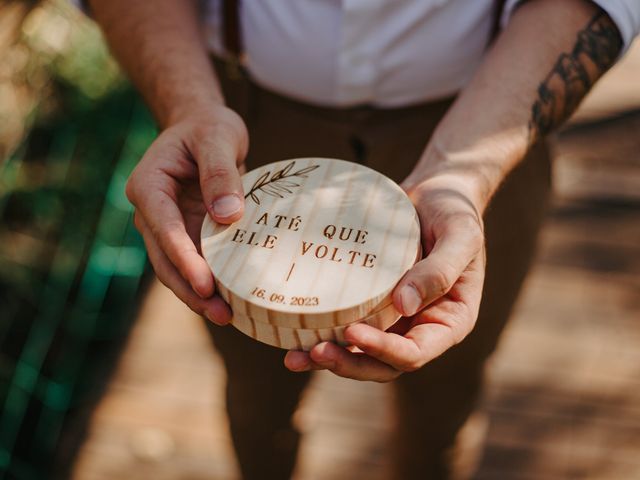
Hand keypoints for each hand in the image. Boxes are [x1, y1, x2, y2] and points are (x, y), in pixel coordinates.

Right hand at [126, 106, 248, 323]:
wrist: (203, 128)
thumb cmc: (208, 128)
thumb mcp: (218, 137)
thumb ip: (220, 173)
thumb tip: (227, 216)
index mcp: (149, 186)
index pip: (163, 229)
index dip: (184, 259)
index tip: (206, 284)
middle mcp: (151, 212)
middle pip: (165, 259)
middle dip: (191, 289)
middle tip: (222, 314)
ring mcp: (167, 227)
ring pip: (177, 269)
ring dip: (199, 294)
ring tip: (228, 316)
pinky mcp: (186, 234)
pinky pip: (195, 263)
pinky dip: (210, 282)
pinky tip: (232, 299)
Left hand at [284, 175, 485, 381]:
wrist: (434, 192)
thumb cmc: (455, 212)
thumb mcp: (460, 236)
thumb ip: (440, 270)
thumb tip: (404, 305)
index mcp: (448, 322)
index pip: (415, 353)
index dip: (384, 350)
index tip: (352, 332)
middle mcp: (418, 328)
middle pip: (382, 364)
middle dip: (349, 364)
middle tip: (316, 352)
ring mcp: (392, 319)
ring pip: (360, 354)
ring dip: (329, 359)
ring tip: (295, 357)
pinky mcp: (368, 303)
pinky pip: (344, 326)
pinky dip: (321, 334)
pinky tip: (293, 335)